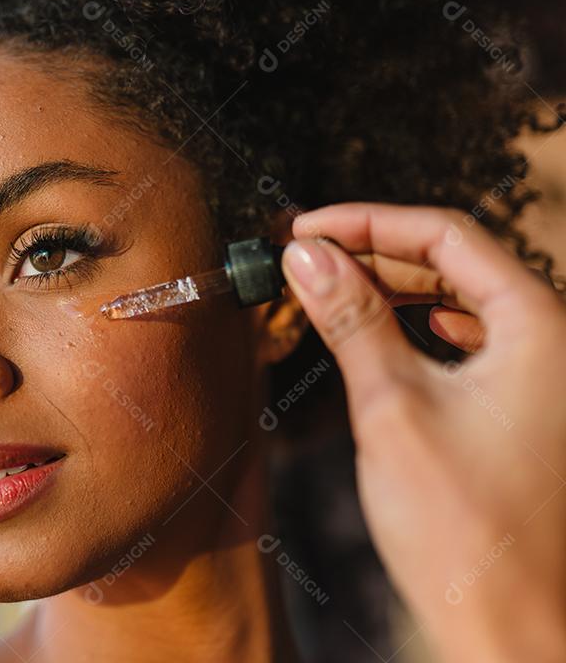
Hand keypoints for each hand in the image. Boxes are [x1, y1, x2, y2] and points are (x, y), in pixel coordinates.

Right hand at [280, 203, 565, 662]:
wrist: (512, 627)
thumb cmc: (466, 529)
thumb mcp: (393, 406)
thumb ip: (351, 319)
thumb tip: (307, 256)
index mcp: (542, 324)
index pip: (446, 235)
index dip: (367, 222)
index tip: (305, 228)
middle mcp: (554, 341)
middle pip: (455, 264)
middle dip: (375, 255)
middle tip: (304, 258)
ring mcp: (544, 377)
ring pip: (461, 303)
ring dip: (392, 293)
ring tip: (328, 292)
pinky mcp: (526, 409)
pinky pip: (469, 344)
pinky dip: (415, 332)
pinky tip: (377, 337)